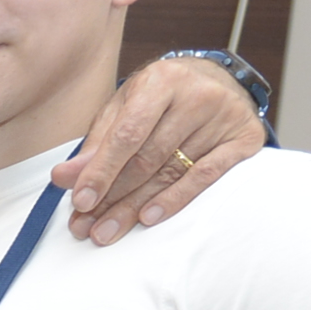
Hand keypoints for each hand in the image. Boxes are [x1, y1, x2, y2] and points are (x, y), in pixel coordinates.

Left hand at [56, 55, 265, 244]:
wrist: (222, 79)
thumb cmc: (163, 95)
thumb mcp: (126, 105)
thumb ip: (99, 141)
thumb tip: (64, 177)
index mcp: (162, 80)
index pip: (127, 134)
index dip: (102, 171)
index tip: (80, 201)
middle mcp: (197, 96)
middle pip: (148, 158)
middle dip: (113, 197)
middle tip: (87, 226)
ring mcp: (224, 118)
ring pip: (172, 172)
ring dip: (135, 207)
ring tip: (108, 230)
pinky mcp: (245, 138)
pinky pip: (206, 176)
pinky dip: (175, 199)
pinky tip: (149, 217)